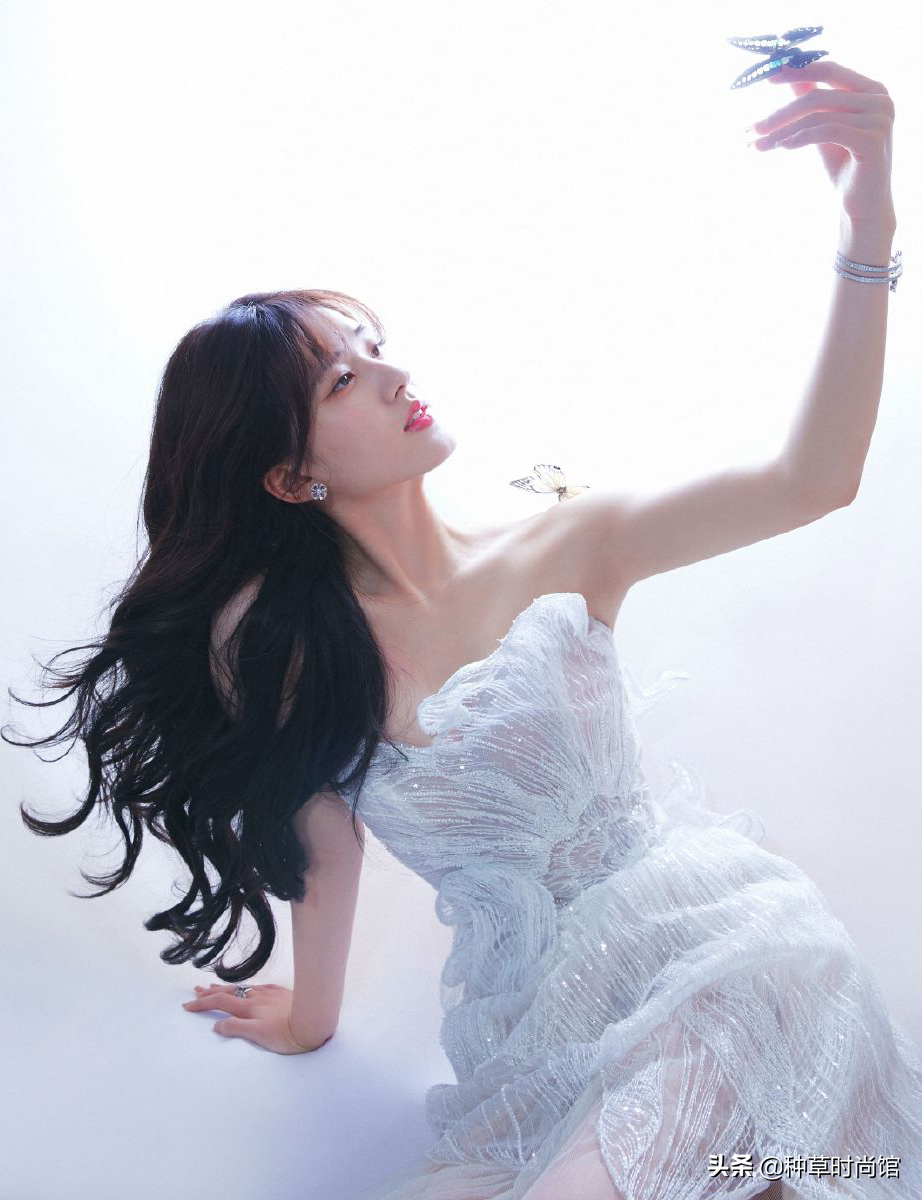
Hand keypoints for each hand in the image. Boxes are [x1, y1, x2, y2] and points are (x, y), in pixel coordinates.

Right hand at [181, 981, 328, 1053]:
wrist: (315, 1020)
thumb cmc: (288, 1034)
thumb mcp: (259, 1036)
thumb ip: (237, 1028)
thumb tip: (217, 1025)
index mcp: (249, 1008)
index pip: (220, 1003)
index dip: (202, 1003)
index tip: (187, 1005)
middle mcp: (257, 997)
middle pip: (229, 992)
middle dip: (211, 992)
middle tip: (197, 990)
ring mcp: (270, 993)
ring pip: (243, 987)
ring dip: (227, 988)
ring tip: (216, 986)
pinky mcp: (282, 992)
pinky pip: (259, 986)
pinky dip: (247, 986)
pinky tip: (250, 987)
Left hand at [747, 60, 895, 226]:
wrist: (862, 204)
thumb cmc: (844, 164)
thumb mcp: (824, 126)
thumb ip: (811, 98)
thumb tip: (786, 71)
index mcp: (872, 89)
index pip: (830, 69)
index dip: (797, 70)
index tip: (767, 75)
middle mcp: (880, 99)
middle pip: (818, 96)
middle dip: (781, 113)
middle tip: (752, 128)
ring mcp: (880, 118)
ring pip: (818, 115)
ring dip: (782, 131)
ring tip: (759, 144)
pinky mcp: (872, 140)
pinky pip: (827, 131)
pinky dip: (800, 138)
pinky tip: (782, 146)